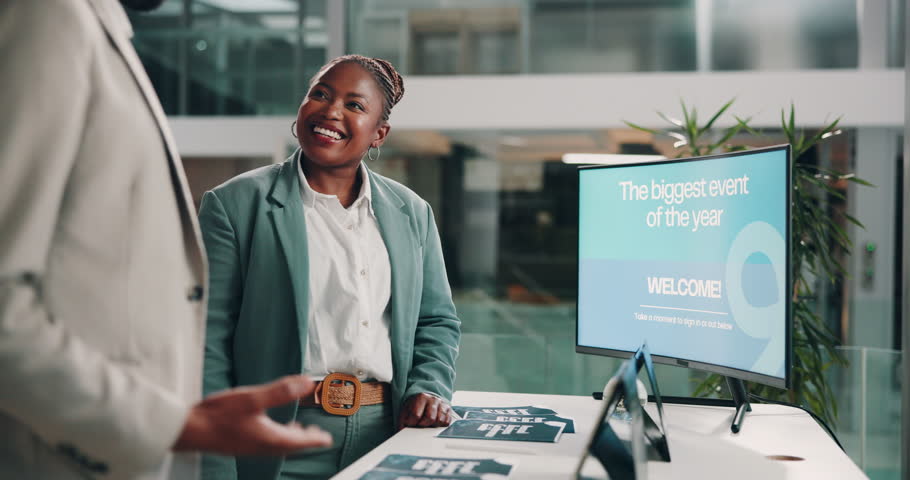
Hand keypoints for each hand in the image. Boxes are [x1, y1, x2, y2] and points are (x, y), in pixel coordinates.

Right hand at [173, 375, 331, 454]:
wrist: (190, 431)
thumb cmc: (218, 415)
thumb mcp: (252, 398)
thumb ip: (281, 391)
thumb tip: (306, 383)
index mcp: (270, 437)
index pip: (300, 441)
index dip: (315, 439)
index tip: (327, 439)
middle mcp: (262, 446)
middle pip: (291, 446)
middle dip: (306, 440)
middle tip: (318, 436)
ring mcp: (251, 447)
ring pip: (279, 445)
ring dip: (292, 439)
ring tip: (299, 431)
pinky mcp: (241, 444)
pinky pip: (267, 443)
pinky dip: (277, 437)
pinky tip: (270, 427)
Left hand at [397, 393, 452, 430]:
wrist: (423, 399)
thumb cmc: (414, 407)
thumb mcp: (405, 412)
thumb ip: (403, 422)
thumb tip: (402, 433)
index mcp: (421, 397)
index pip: (416, 414)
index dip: (412, 423)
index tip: (411, 423)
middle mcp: (433, 399)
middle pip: (430, 418)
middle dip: (424, 425)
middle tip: (420, 425)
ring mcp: (441, 404)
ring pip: (440, 420)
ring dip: (433, 425)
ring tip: (428, 424)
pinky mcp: (448, 409)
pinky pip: (447, 422)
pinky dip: (440, 425)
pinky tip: (435, 423)